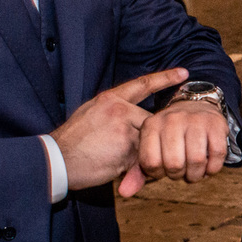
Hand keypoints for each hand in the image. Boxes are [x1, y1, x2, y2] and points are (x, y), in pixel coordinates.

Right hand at [49, 68, 187, 192]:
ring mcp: (124, 128)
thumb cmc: (72, 141)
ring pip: (147, 141)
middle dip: (144, 138)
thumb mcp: (90, 114)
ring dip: (138, 154)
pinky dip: (134, 168)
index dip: (165, 78)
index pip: (143, 84)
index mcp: (110, 99)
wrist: (57, 159)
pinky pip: (142, 159)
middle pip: (149, 121)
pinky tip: (114, 167)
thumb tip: (131, 117)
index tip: (184, 73)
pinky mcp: (127, 149)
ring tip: (113, 159)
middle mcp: (119, 109)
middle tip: (120, 150)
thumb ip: (113, 112)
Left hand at [133, 97, 228, 192]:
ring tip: (194, 171)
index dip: (158, 174)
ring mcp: (195, 119)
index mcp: (151, 125)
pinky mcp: (216, 123)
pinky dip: (213, 168)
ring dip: (197, 174)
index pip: (150, 163)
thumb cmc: (170, 135)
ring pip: (197, 161)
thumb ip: (138, 171)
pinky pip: (217, 156)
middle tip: (180, 171)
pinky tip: (208, 165)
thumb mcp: (152, 147)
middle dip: (178, 175)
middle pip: (174, 164)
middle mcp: (172, 119)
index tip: (163, 169)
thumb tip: (124, 192)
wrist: (196, 106)